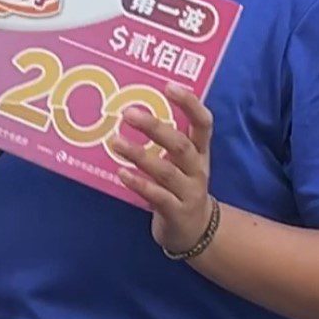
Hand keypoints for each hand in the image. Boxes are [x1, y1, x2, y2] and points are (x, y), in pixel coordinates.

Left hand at [112, 83, 216, 256]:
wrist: (195, 232)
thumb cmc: (180, 185)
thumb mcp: (180, 161)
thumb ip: (164, 137)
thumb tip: (131, 105)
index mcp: (199, 151)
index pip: (203, 123)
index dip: (189, 104)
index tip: (170, 86)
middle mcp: (197, 169)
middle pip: (180, 145)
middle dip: (155, 127)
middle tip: (128, 113)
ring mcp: (189, 192)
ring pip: (166, 171)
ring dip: (139, 155)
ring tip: (115, 141)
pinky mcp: (177, 213)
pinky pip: (158, 197)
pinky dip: (139, 184)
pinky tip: (121, 173)